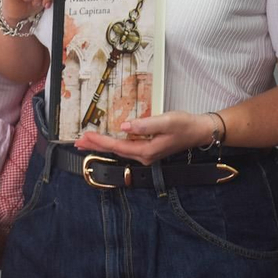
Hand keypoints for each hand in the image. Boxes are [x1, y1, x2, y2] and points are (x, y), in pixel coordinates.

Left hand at [76, 110, 215, 163]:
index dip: (100, 141)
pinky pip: (126, 148)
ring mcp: (147, 154)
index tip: (86, 136)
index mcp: (146, 151)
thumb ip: (145, 124)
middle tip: (78, 141)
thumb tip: (124, 126)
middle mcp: (144, 156)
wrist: (200, 131)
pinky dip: (114, 144)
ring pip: (119, 150)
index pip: (117, 146)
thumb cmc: (185, 125)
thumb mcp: (166, 121)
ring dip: (103, 145)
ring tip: (87, 141)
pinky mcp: (149, 149)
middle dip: (96, 146)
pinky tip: (108, 140)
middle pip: (115, 151)